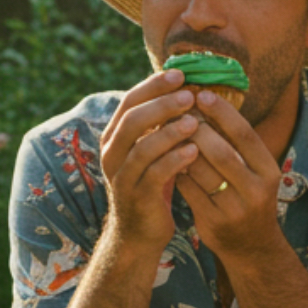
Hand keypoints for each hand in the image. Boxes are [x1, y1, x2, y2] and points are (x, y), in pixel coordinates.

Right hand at [97, 69, 202, 253]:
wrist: (139, 233)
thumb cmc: (151, 184)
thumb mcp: (150, 150)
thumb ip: (158, 124)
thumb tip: (183, 86)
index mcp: (114, 137)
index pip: (129, 101)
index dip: (153, 85)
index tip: (180, 74)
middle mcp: (112, 154)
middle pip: (132, 120)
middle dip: (162, 104)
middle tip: (190, 95)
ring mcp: (121, 177)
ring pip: (142, 147)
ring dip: (169, 131)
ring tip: (196, 121)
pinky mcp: (136, 197)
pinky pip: (153, 174)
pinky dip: (174, 160)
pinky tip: (194, 151)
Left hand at [177, 91, 282, 266]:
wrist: (252, 246)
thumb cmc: (248, 196)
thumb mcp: (254, 171)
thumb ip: (237, 144)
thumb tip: (208, 101)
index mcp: (268, 171)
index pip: (245, 135)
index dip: (223, 112)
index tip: (202, 94)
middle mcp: (256, 190)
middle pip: (221, 152)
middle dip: (197, 129)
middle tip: (177, 112)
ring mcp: (234, 208)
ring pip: (200, 170)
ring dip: (181, 147)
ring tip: (168, 129)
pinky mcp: (213, 222)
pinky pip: (188, 189)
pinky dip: (176, 169)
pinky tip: (167, 157)